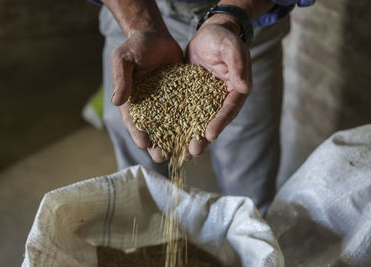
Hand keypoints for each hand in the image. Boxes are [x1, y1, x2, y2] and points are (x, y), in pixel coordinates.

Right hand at [111, 30, 182, 161]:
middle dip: (157, 144)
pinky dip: (191, 124)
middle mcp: (148, 105)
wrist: (156, 35)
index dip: (138, 133)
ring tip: (183, 154)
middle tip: (163, 157)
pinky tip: (199, 134)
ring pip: (171, 126)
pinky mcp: (180, 97)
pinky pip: (186, 112)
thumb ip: (121, 78)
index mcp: (131, 100)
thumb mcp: (124, 58)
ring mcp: (165, 103)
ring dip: (177, 140)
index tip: (144, 144)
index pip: (133, 120)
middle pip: (153, 129)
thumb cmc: (136, 45)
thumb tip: (116, 101)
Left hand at [185, 14, 251, 157]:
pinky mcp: (194, 99)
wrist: (208, 36)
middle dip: (204, 137)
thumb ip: (237, 63)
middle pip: (215, 121)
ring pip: (200, 122)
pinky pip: (187, 114)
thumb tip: (244, 87)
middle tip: (194, 151)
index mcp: (236, 90)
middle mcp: (223, 99)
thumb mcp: (230, 46)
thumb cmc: (221, 38)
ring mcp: (208, 101)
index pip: (229, 108)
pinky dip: (180, 126)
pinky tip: (168, 138)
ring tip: (182, 154)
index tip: (210, 135)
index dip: (220, 122)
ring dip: (191, 138)